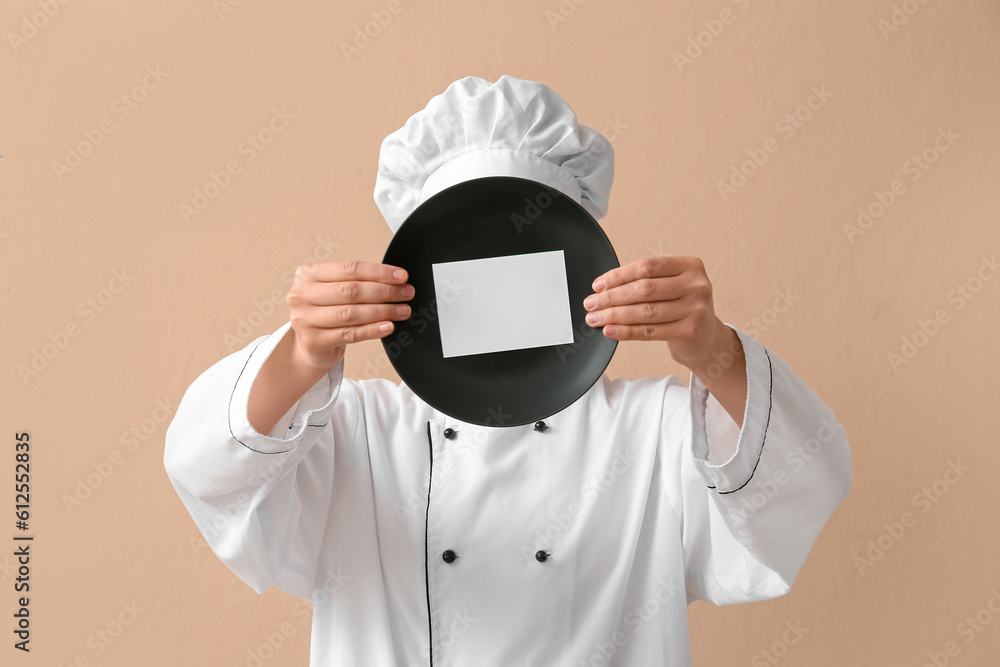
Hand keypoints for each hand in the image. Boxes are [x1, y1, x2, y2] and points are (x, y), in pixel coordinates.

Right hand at [285, 260, 413, 370]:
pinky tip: (388, 326)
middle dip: (384, 291)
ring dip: (382, 311)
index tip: (401, 276)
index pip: (349, 269)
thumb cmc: (327, 311)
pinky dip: (372, 330)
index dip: (379, 272)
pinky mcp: (314, 341)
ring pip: (351, 313)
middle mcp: (302, 295)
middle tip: (406, 294)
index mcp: (308, 274)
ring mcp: (305, 319)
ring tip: (402, 310)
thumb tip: (396, 280)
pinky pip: (350, 334)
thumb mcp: (334, 290)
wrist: (310, 345)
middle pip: (351, 290)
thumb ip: (357, 282)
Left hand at [583, 255, 728, 371]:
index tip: (598, 285)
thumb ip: (645, 282)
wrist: (706, 339)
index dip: (619, 276)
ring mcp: (696, 309)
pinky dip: (626, 331)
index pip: (647, 267)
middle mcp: (696, 285)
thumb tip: (603, 290)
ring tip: (595, 318)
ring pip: (645, 311)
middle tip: (591, 303)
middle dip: (612, 297)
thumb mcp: (671, 287)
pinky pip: (650, 331)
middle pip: (644, 289)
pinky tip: (610, 330)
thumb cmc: (682, 308)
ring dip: (614, 315)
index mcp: (690, 266)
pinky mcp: (690, 331)